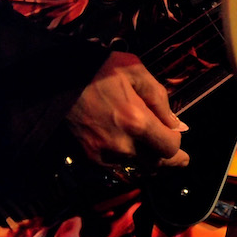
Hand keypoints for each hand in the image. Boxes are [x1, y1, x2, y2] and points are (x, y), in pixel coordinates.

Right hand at [66, 52, 188, 168]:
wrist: (57, 80)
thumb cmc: (97, 70)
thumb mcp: (135, 71)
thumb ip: (159, 98)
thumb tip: (175, 123)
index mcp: (136, 121)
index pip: (170, 148)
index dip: (178, 144)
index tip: (178, 137)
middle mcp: (121, 144)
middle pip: (157, 164)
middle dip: (168, 159)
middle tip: (179, 159)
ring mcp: (104, 154)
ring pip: (137, 166)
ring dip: (146, 159)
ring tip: (151, 149)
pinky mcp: (89, 158)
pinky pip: (117, 166)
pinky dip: (125, 159)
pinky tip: (127, 147)